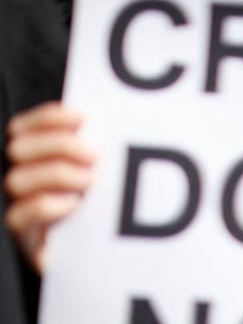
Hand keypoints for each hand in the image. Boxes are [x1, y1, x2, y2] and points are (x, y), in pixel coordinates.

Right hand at [5, 102, 95, 272]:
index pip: (21, 128)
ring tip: (89, 181)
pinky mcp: (23, 237)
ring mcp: (14, 207)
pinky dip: (48, 204)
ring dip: (58, 174)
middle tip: (94, 156)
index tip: (83, 117)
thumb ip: (86, 149)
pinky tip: (74, 204)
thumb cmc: (94, 207)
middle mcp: (15, 179)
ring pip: (16, 180)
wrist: (92, 254)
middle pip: (17, 149)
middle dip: (59, 145)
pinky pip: (19, 216)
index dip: (49, 118)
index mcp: (29, 158)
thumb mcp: (90, 171)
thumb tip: (99, 126)